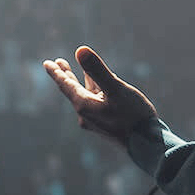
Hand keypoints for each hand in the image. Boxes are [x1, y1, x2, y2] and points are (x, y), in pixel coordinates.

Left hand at [43, 45, 157, 147]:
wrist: (146, 143)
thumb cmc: (132, 115)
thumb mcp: (116, 89)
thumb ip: (98, 70)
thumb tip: (80, 50)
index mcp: (84, 105)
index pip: (66, 85)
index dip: (57, 72)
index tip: (47, 63)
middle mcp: (86, 114)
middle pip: (73, 91)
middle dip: (67, 76)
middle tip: (58, 63)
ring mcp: (96, 120)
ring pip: (86, 96)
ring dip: (82, 83)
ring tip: (80, 73)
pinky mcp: (107, 124)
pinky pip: (96, 103)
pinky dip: (95, 92)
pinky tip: (103, 91)